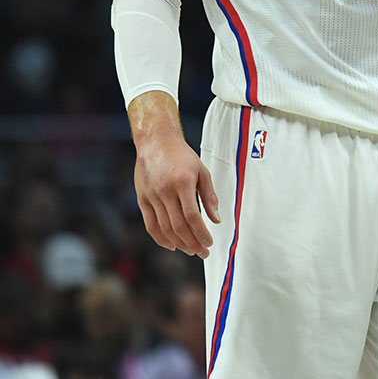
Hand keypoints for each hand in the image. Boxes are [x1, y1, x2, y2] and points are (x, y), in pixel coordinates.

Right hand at [134, 129, 220, 257]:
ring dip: (179, 243)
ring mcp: (151, 196)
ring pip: (164, 228)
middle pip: (178, 226)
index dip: (201, 232)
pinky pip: (150, 224)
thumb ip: (209, 196)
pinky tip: (172, 245)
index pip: (192, 216)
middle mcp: (165, 191)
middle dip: (192, 243)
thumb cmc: (183, 156)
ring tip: (191, 251)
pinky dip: (160, 238)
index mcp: (183, 182)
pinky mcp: (142, 199)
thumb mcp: (202, 171)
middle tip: (203, 253)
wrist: (156, 142)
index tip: (209, 243)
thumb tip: (217, 219)